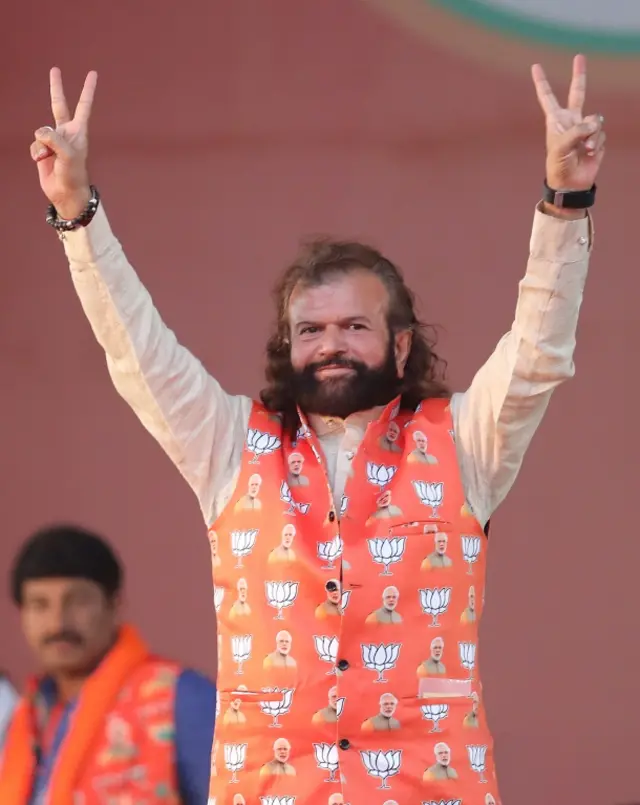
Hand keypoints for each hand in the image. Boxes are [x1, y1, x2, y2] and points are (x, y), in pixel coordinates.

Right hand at [30, 67, 97, 219]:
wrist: (66, 193)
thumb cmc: (73, 175)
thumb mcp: (68, 155)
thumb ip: (54, 138)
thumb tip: (40, 132)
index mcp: (78, 131)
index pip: (83, 106)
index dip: (87, 90)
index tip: (93, 74)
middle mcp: (65, 132)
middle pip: (59, 105)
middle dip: (56, 87)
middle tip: (55, 70)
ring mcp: (53, 140)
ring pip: (40, 132)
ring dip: (42, 146)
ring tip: (50, 158)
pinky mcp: (43, 150)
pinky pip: (34, 145)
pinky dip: (36, 153)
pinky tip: (43, 161)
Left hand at [532, 54, 604, 193]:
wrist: (570, 183)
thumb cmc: (558, 165)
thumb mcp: (561, 147)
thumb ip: (577, 131)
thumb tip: (594, 123)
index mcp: (556, 121)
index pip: (548, 98)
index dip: (542, 82)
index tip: (535, 66)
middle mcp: (571, 121)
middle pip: (577, 93)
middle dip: (579, 75)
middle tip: (579, 57)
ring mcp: (585, 128)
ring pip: (595, 119)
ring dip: (591, 134)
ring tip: (583, 148)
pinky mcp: (596, 137)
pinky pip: (601, 133)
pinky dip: (596, 143)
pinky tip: (589, 152)